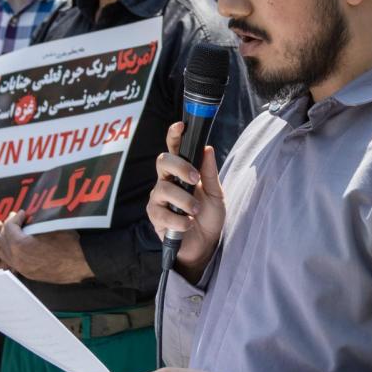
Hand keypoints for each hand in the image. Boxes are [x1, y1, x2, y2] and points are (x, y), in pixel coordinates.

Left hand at [0, 214, 93, 283]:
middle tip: (17, 220)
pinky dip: (14, 252)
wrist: (82, 262)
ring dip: (8, 242)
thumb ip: (33, 223)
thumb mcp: (49, 226)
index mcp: (21, 246)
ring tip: (17, 233)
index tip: (22, 213)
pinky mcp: (30, 275)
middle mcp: (18, 260)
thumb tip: (26, 218)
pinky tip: (23, 246)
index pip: (9, 228)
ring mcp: (23, 269)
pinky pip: (14, 262)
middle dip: (9, 229)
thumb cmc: (68, 242)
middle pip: (3, 242)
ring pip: (6, 254)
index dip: (14, 218)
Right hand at [146, 122, 224, 281]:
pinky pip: (162, 214)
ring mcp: (158, 199)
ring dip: (183, 199)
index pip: (174, 149)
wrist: (205, 245)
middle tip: (195, 178)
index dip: (174, 135)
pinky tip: (189, 224)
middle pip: (162, 161)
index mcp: (181, 172)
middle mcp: (166, 181)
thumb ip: (210, 173)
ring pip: (163, 189)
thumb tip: (208, 148)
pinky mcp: (155, 218)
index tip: (180, 125)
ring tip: (196, 211)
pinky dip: (179, 219)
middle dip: (179, 167)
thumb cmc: (208, 217)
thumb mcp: (216, 194)